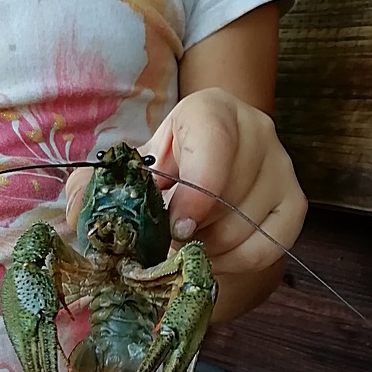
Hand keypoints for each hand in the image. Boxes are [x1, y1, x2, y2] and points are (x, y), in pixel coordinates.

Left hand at [66, 87, 306, 277]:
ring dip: (210, 248)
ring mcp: (281, 166)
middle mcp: (256, 128)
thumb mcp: (125, 171)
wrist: (199, 173)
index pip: (215, 139)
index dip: (196, 189)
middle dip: (195, 229)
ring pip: (249, 224)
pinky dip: (237, 261)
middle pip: (232, 192)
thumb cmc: (160, 171)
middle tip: (170, 238)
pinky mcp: (293, 202)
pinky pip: (270, 245)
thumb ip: (93, 187)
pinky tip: (214, 256)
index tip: (175, 227)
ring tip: (189, 243)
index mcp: (210, 110)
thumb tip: (77, 213)